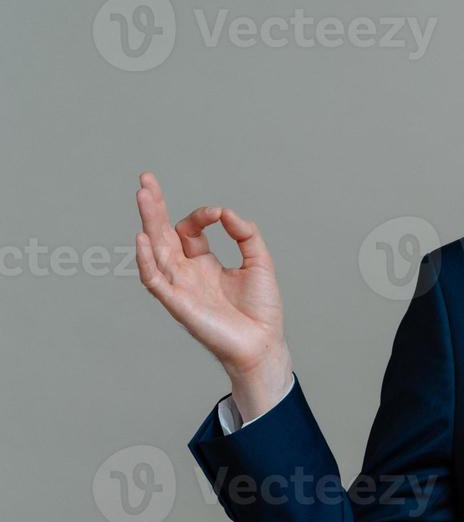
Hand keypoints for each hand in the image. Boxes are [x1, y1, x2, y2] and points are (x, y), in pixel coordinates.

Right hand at [134, 172, 292, 417]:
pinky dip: (147, 260)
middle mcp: (187, 272)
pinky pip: (155, 279)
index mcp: (205, 263)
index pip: (189, 231)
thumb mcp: (260, 262)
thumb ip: (245, 234)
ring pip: (155, 250)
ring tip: (142, 195)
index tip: (218, 214)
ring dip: (148, 222)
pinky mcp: (178, 303)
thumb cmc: (261, 309)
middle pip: (163, 234)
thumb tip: (226, 212)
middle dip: (154, 207)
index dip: (200, 216)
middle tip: (145, 179)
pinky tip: (144, 238)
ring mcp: (180, 286)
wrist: (263, 343)